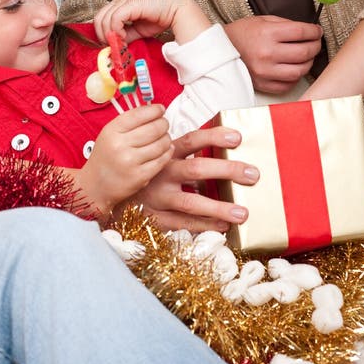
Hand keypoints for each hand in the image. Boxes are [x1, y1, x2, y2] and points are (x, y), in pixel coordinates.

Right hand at [72, 103, 172, 217]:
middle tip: (164, 124)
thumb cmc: (105, 156)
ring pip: (161, 144)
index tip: (160, 109)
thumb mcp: (109, 134)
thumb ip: (129, 121)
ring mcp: (130, 162)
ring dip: (166, 138)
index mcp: (112, 131)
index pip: (139, 114)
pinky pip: (162, 160)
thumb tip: (154, 110)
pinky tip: (165, 149)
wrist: (96, 185)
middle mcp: (120, 145)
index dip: (154, 110)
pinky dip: (167, 153)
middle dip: (163, 124)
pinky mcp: (140, 177)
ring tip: (164, 138)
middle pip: (154, 128)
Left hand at [93, 0, 210, 44]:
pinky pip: (114, 18)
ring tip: (120, 42)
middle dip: (102, 35)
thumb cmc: (159, 18)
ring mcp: (124, 0)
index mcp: (120, 3)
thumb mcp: (137, 30)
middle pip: (98, 18)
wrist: (176, 10)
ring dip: (109, 34)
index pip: (100, 18)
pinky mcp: (130, 4)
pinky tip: (123, 36)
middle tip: (112, 46)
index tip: (111, 45)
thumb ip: (125, 36)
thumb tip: (114, 45)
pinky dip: (115, 30)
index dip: (101, 33)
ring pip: (104, 19)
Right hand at [130, 125, 259, 232]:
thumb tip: (223, 151)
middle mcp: (162, 173)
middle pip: (196, 169)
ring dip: (219, 207)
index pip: (192, 140)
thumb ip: (185, 155)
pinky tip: (223, 226)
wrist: (110, 192)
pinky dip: (204, 226)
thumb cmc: (146, 173)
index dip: (214, 137)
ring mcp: (158, 197)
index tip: (237, 137)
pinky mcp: (155, 217)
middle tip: (253, 174)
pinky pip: (182, 223)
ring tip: (243, 213)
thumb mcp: (161, 157)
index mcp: (165, 154)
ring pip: (191, 202)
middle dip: (227, 170)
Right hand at [225, 16, 321, 93]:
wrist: (219, 50)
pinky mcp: (262, 84)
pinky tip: (293, 68)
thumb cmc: (242, 33)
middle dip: (315, 46)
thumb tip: (309, 31)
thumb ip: (286, 25)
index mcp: (267, 33)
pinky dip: (295, 77)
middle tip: (315, 43)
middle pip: (304, 52)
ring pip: (300, 70)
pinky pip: (288, 84)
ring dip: (308, 63)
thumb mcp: (262, 21)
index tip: (317, 31)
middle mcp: (266, 53)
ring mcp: (265, 71)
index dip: (314, 31)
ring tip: (306, 56)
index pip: (301, 32)